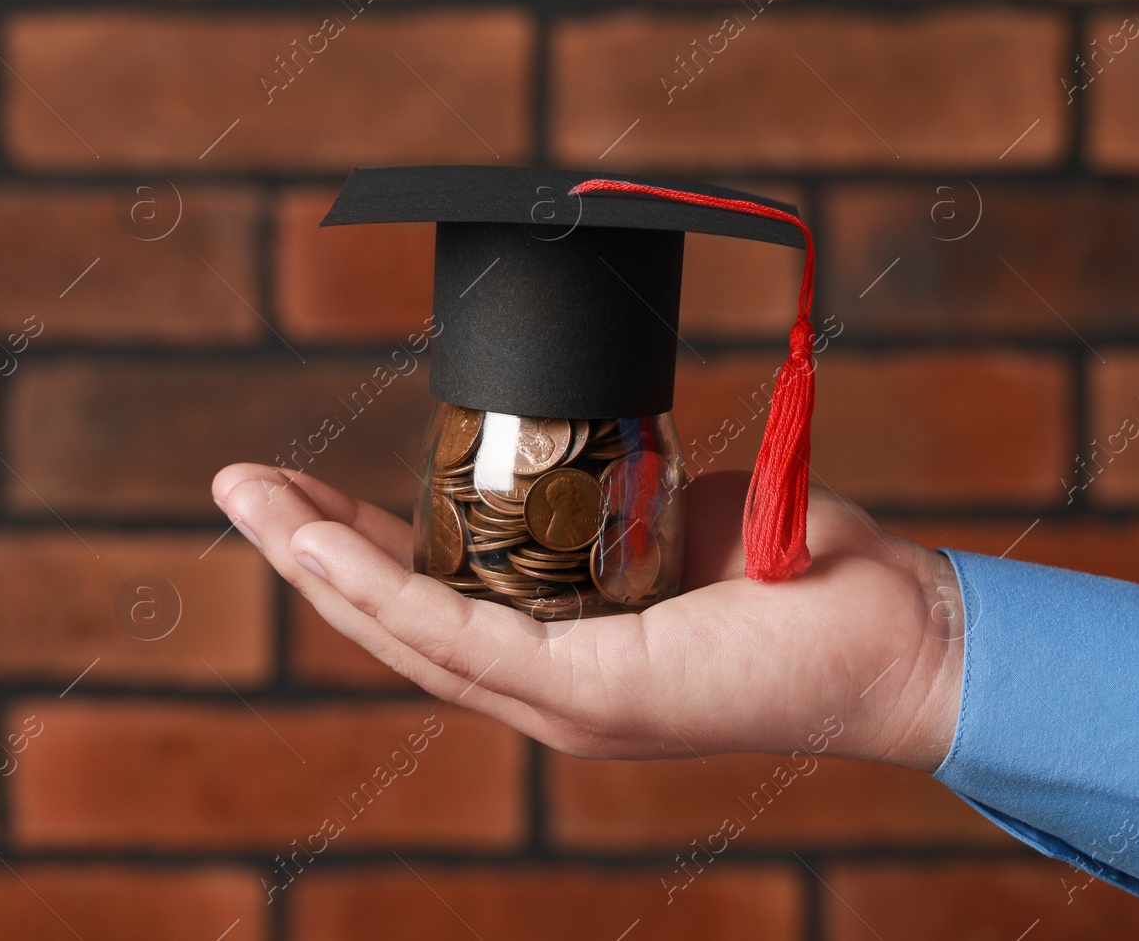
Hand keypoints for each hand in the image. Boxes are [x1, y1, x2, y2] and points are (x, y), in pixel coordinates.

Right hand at [212, 464, 963, 770]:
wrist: (902, 630)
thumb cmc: (801, 572)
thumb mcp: (676, 512)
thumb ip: (613, 492)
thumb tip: (580, 438)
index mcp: (558, 647)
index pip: (429, 598)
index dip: (350, 545)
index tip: (297, 488)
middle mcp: (544, 687)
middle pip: (392, 618)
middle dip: (305, 548)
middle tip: (236, 483)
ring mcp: (559, 700)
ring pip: (404, 630)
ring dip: (316, 563)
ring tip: (247, 498)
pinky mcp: (588, 695)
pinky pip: (462, 636)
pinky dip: (383, 589)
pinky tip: (322, 546)